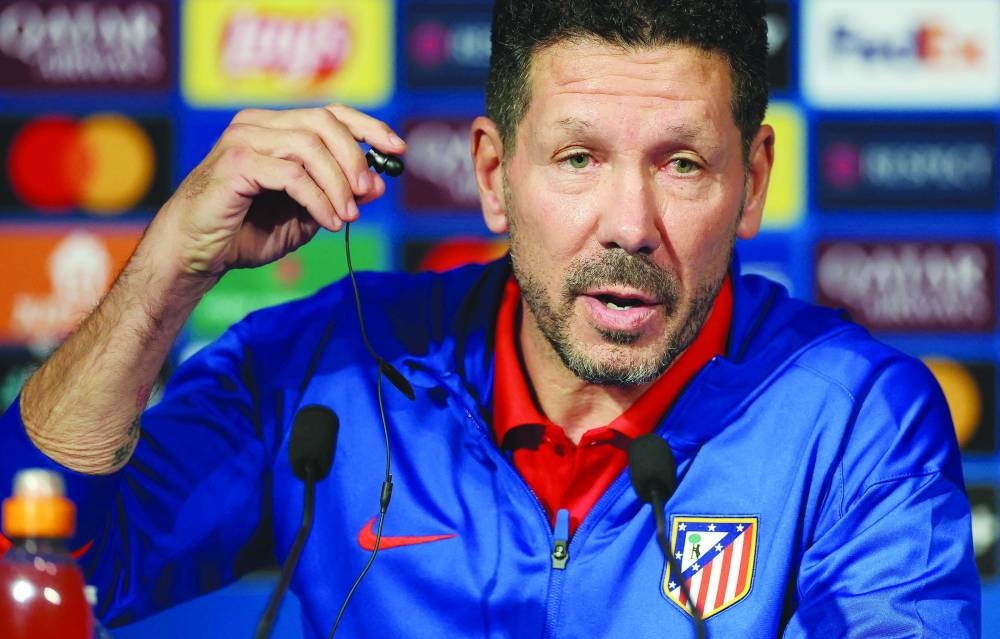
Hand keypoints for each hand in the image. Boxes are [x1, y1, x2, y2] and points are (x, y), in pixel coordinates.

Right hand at [150, 104, 405, 278]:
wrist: (196, 254)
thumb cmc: (245, 233)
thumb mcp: (304, 216)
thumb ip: (337, 197)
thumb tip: (378, 185)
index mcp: (274, 128)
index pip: (330, 113)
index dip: (368, 126)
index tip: (399, 148)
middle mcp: (257, 125)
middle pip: (324, 123)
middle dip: (356, 158)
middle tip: (368, 193)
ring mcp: (243, 140)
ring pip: (310, 147)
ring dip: (338, 185)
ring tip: (347, 217)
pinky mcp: (235, 164)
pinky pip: (293, 176)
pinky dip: (319, 200)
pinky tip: (328, 222)